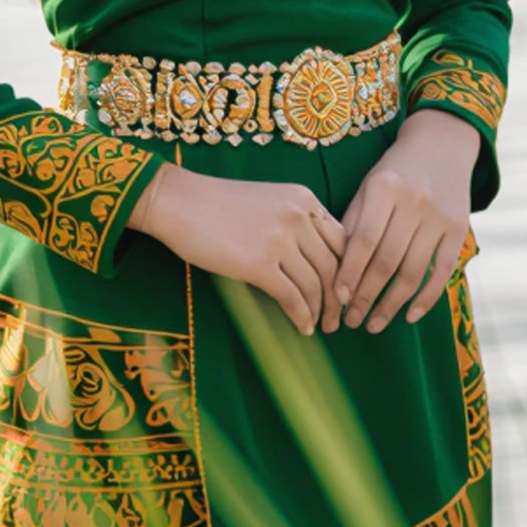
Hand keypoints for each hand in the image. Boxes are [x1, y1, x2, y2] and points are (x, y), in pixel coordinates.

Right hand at [128, 163, 345, 336]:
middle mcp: (298, 217)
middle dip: (338, 297)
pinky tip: (301, 327)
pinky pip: (291, 297)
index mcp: (304, 199)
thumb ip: (295, 222)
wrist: (179, 201)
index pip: (341, 240)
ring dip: (320, 311)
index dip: (347, 270)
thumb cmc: (218, 204)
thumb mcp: (268, 201)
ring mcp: (280, 240)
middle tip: (337, 317)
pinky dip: (300, 316)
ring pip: (315, 284)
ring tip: (318, 326)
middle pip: (334, 265)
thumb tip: (315, 262)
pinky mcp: (258, 264)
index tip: (344, 290)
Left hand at [333, 110, 479, 334]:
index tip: (337, 299)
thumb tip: (336, 272)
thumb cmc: (394, 172)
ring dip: (392, 304)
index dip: (349, 273)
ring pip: (413, 272)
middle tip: (352, 321)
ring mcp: (439, 216)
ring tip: (374, 323)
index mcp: (384, 188)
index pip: (363, 241)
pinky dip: (426, 298)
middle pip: (387, 261)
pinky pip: (442, 272)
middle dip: (367, 296)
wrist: (441, 145)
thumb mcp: (368, 187)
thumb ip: (353, 224)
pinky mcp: (459, 229)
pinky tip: (410, 316)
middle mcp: (413, 202)